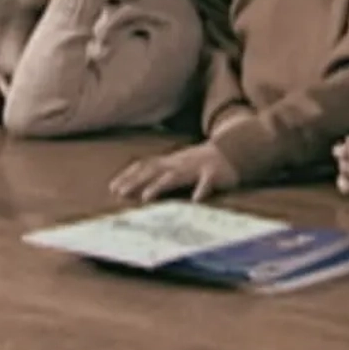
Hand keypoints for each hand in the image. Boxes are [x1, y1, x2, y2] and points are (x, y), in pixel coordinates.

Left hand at [110, 142, 240, 201]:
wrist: (236, 148)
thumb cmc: (204, 161)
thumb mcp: (181, 163)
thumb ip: (163, 171)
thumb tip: (140, 185)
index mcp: (172, 161)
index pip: (146, 166)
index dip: (129, 176)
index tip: (113, 188)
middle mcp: (180, 163)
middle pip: (154, 171)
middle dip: (135, 181)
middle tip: (119, 193)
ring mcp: (196, 167)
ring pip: (176, 176)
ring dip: (159, 186)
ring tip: (146, 197)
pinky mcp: (215, 174)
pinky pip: (207, 182)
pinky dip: (201, 190)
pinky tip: (195, 201)